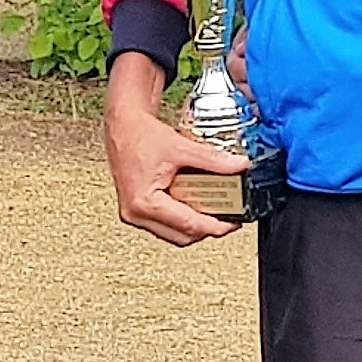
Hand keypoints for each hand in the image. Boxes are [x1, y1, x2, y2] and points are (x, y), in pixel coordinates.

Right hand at [104, 54, 244, 245]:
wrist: (122, 125)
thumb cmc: (138, 135)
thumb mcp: (181, 147)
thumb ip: (213, 160)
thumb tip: (239, 166)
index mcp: (144, 203)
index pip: (188, 225)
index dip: (215, 226)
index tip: (234, 223)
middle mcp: (136, 214)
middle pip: (182, 236)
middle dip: (207, 228)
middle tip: (229, 218)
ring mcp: (135, 214)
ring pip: (173, 233)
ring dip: (194, 225)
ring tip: (215, 211)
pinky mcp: (137, 210)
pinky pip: (165, 224)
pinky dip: (182, 217)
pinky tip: (195, 205)